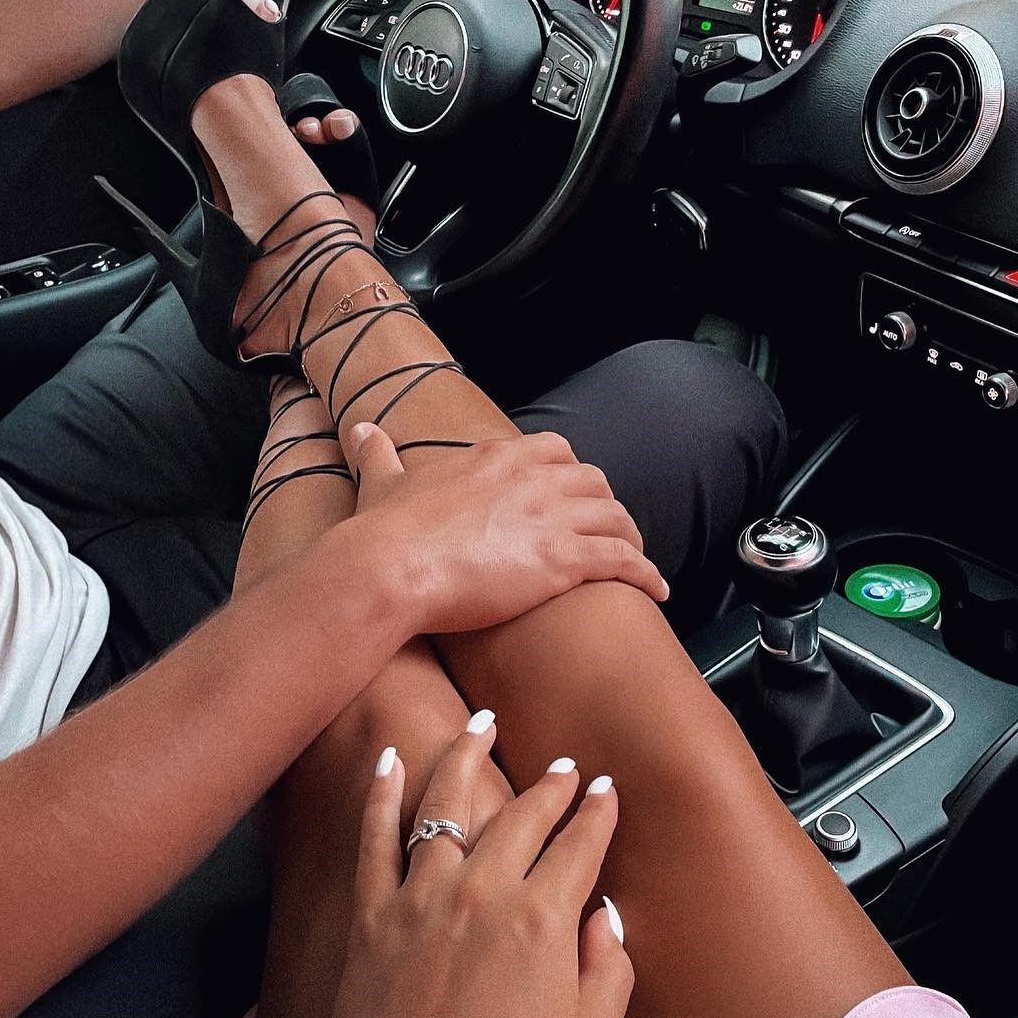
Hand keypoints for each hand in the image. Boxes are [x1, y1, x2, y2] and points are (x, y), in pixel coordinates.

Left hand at [322, 722, 632, 1017]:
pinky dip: (382, 791)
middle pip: (522, 816)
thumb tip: (607, 917)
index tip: (605, 790)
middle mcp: (483, 892)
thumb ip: (609, 969)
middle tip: (564, 766)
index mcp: (544, 921)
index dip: (598, 812)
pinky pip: (374, 835)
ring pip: (445, 802)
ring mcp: (421, 897)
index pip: (580, 845)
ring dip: (468, 755)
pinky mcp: (371, 914)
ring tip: (482, 725)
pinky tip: (391, 759)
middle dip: (550, 785)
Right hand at [347, 423, 669, 636]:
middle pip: (592, 482)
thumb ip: (378, 453)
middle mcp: (533, 478)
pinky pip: (622, 560)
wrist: (390, 566)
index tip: (571, 494)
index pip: (554, 451)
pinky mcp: (563, 559)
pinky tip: (656, 588)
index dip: (569, 474)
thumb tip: (362, 429)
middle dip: (604, 505)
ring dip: (629, 537)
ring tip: (635, 558)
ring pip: (614, 517)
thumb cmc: (384, 530)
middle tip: (606, 528)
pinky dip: (645, 572)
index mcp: (497, 456)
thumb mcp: (382, 481)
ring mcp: (551, 517)